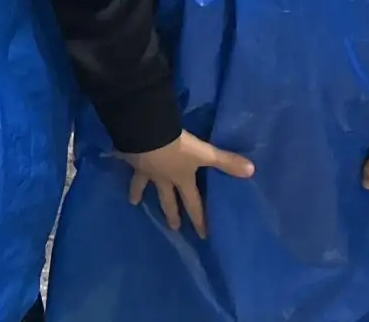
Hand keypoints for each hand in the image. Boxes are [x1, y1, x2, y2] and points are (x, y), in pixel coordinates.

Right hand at [121, 132, 255, 238]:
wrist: (145, 133)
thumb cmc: (176, 145)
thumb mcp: (203, 153)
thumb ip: (226, 161)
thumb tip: (252, 171)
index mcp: (181, 179)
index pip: (193, 204)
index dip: (199, 219)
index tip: (202, 235)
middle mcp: (163, 178)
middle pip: (167, 200)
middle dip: (171, 213)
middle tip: (173, 227)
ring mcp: (144, 170)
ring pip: (142, 185)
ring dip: (138, 193)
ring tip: (134, 202)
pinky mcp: (130, 157)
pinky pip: (126, 163)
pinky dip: (121, 162)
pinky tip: (116, 161)